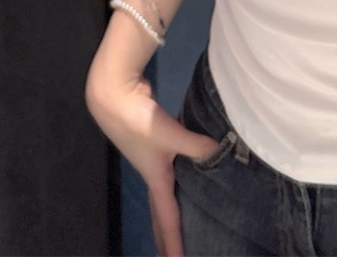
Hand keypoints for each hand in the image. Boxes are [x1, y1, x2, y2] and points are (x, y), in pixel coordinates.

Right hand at [86, 66, 221, 256]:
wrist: (114, 95)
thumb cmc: (138, 121)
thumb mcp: (169, 134)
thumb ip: (196, 146)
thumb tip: (222, 152)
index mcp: (156, 179)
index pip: (167, 219)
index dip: (173, 243)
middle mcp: (152, 175)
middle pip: (161, 213)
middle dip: (167, 236)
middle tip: (175, 254)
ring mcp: (150, 160)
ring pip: (163, 193)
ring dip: (170, 211)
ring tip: (180, 223)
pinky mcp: (152, 143)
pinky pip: (168, 172)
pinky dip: (174, 184)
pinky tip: (183, 176)